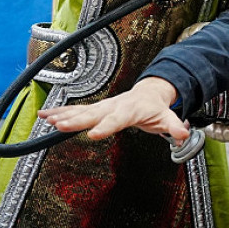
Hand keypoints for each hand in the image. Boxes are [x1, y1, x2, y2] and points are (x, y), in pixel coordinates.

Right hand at [38, 77, 187, 141]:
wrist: (148, 93)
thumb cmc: (156, 108)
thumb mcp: (168, 118)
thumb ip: (175, 127)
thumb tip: (184, 134)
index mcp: (130, 110)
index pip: (117, 119)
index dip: (106, 126)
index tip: (93, 134)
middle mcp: (113, 106)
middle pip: (93, 114)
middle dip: (76, 120)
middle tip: (60, 126)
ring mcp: (103, 106)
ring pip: (81, 111)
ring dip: (63, 115)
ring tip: (47, 120)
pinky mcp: (95, 109)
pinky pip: (75, 110)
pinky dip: (59, 112)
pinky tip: (44, 116)